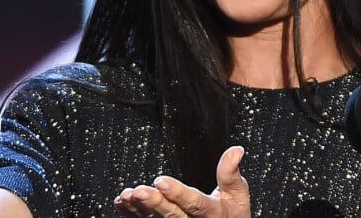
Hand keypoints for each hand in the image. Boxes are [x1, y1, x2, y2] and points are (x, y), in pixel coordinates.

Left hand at [114, 145, 249, 216]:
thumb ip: (231, 173)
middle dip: (155, 203)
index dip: (177, 193)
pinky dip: (132, 214)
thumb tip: (236, 149)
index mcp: (212, 214)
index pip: (194, 203)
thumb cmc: (232, 213)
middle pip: (172, 215)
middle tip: (140, 190)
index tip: (161, 180)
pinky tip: (122, 202)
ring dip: (139, 209)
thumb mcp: (237, 193)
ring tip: (128, 195)